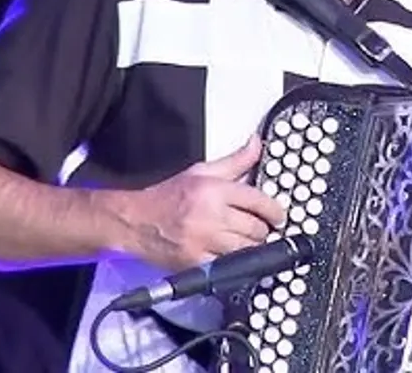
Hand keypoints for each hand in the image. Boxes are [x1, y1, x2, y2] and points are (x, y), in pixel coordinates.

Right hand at [119, 134, 285, 271]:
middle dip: (262, 229)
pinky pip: (228, 267)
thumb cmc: (167, 197)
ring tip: (246, 241)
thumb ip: (235, 161)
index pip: (259, 201)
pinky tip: (231, 255)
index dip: (274, 211)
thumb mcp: (202, 171)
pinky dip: (234, 263)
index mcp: (214, 190)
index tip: (277, 215)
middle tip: (259, 227)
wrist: (134, 222)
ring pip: (246, 249)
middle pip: (256, 228)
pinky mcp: (196, 263)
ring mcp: (203, 242)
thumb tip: (257, 144)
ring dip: (251, 247)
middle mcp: (211, 216)